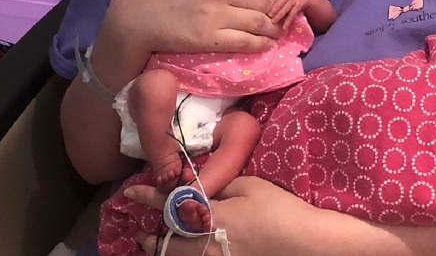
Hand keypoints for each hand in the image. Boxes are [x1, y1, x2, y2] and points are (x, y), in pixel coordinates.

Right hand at [102, 0, 281, 57]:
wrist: (135, 18)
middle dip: (275, 9)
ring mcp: (215, 14)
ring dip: (274, 28)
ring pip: (259, 20)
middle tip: (280, 16)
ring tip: (277, 31)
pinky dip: (262, 43)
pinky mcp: (209, 38)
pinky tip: (267, 44)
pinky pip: (246, 41)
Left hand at [127, 177, 317, 255]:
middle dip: (151, 236)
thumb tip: (200, 187)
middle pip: (168, 241)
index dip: (150, 195)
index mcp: (212, 215)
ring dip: (164, 250)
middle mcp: (208, 242)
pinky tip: (188, 252)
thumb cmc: (279, 209)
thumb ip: (220, 186)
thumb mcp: (250, 186)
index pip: (172, 203)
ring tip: (154, 246)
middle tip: (140, 232)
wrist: (303, 243)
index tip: (132, 190)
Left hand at [268, 0, 312, 29]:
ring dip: (279, 15)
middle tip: (269, 15)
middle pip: (281, 0)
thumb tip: (260, 2)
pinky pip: (292, 14)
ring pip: (286, 8)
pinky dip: (288, 21)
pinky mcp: (298, 6)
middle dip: (275, 8)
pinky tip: (284, 27)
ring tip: (273, 22)